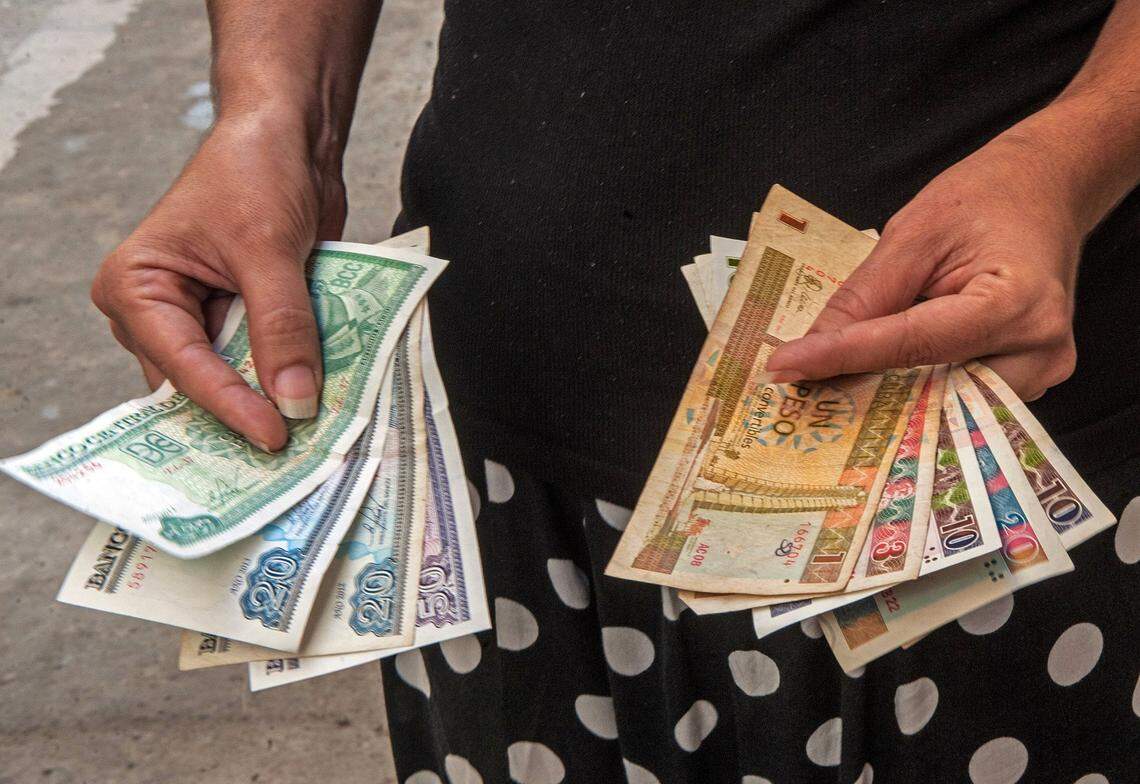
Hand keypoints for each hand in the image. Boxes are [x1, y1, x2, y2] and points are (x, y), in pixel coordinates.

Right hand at [92, 113, 345, 449]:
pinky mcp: (243, 320)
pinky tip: (319, 404)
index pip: (183, 365)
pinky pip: (262, 361)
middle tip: (288, 456)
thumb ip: (282, 325)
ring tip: (309, 439)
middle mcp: (159, 312)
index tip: (275, 436)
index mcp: (136, 288)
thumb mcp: (268, 249)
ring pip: (234, 379)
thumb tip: (295, 399)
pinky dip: (289, 378)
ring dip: (271, 400)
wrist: (288, 136)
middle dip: (245, 413)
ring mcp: (202, 320)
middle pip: (200, 384)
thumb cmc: (255, 172)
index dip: (231, 404)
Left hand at [766, 123, 1085, 400]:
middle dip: (864, 395)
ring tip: (831, 391)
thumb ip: (864, 298)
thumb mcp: (914, 234)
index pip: (913, 343)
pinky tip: (876, 383)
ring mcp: (1040, 371)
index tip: (785, 367)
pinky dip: (915, 391)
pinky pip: (959, 397)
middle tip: (800, 395)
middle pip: (933, 390)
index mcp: (1016, 302)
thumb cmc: (985, 200)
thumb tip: (810, 353)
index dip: (843, 356)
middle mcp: (1039, 350)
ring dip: (887, 399)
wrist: (1045, 189)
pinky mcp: (1027, 380)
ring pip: (944, 404)